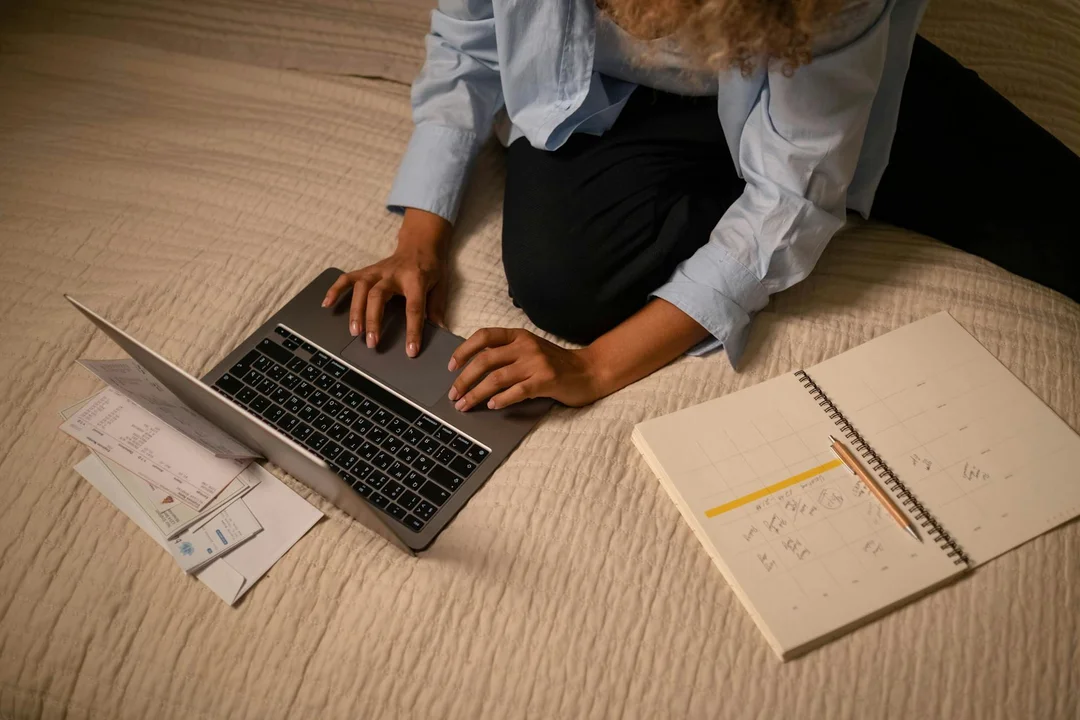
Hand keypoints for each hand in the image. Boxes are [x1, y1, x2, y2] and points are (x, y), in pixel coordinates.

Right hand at [322, 209, 450, 356]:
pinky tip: (326, 304)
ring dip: (355, 311)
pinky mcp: (367, 271)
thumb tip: (440, 332)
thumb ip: (437, 308)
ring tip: (354, 332)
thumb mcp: (441, 286)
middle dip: (373, 320)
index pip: (413, 307)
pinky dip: (336, 290)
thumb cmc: (431, 267)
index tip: (411, 350)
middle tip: (371, 342)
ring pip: (361, 288)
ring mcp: (377, 271)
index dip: (413, 330)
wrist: (420, 244)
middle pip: (378, 296)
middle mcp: (393, 274)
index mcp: (416, 279)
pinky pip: (348, 279)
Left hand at [447, 328, 606, 410]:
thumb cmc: (556, 364)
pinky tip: (492, 406)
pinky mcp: (546, 381)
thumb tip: (473, 368)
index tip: (451, 366)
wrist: (590, 371)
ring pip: (496, 378)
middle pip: (485, 360)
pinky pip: (517, 391)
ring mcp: (536, 363)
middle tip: (454, 394)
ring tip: (466, 405)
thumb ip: (507, 354)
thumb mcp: (530, 350)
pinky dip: (501, 399)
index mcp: (519, 336)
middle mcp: (526, 346)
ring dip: (476, 394)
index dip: (464, 351)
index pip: (484, 336)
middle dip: (464, 379)